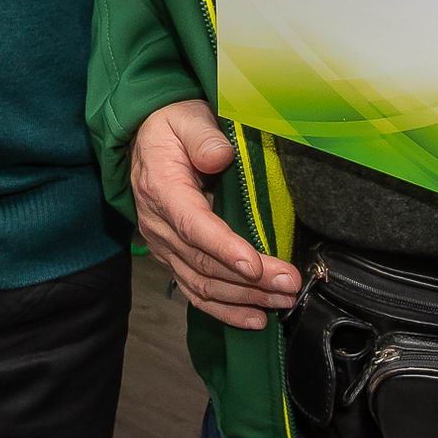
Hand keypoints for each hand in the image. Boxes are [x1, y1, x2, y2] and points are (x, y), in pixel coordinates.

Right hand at [131, 99, 299, 328]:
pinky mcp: (172, 257)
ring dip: (243, 299)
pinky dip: (224, 310)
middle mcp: (158, 224)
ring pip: (201, 283)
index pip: (193, 224)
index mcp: (161, 188)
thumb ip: (203, 136)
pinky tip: (254, 320)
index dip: (224, 248)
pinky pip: (195, 290)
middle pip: (203, 262)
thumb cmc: (173, 126)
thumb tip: (220, 156)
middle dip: (249, 280)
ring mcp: (163, 245)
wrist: (147, 138)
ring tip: (282, 303)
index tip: (256, 265)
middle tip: (290, 284)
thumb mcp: (186, 117)